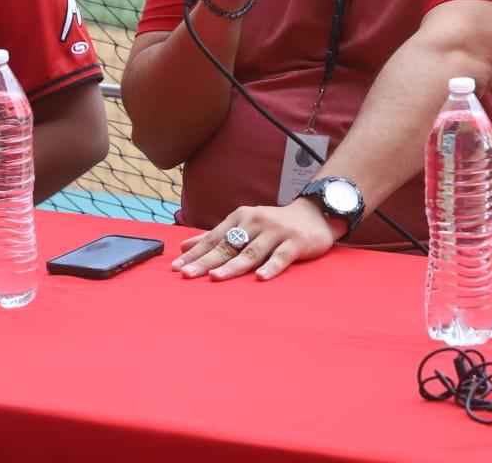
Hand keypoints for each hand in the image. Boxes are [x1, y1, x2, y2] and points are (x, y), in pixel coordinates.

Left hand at [172, 199, 341, 280]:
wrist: (315, 214)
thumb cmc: (274, 224)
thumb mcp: (244, 224)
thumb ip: (216, 236)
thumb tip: (183, 245)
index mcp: (241, 217)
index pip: (214, 238)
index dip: (195, 253)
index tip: (176, 267)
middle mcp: (256, 222)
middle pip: (228, 245)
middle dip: (206, 261)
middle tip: (187, 274)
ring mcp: (276, 232)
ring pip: (252, 251)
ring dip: (233, 266)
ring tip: (216, 277)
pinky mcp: (296, 242)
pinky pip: (281, 256)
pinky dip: (271, 267)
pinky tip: (261, 278)